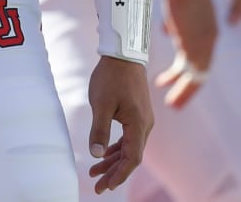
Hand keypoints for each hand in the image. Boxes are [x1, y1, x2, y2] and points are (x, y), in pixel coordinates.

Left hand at [85, 55, 153, 193]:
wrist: (123, 53)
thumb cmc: (111, 76)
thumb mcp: (101, 104)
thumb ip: (99, 130)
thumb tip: (97, 154)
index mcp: (138, 124)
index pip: (132, 158)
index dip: (119, 174)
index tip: (105, 186)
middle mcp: (145, 125)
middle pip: (131, 156)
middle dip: (114, 173)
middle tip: (97, 187)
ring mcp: (142, 119)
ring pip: (130, 148)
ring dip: (114, 161)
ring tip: (95, 172)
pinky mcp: (137, 114)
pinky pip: (128, 138)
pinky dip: (117, 148)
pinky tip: (105, 154)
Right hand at [152, 0, 215, 107]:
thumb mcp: (178, 10)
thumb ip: (174, 24)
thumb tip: (166, 32)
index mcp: (207, 32)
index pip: (200, 59)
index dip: (185, 71)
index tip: (171, 79)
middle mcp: (209, 41)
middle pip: (201, 72)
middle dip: (186, 88)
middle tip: (175, 101)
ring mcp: (204, 45)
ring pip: (196, 77)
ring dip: (183, 92)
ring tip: (172, 104)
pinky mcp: (196, 46)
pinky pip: (191, 73)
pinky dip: (180, 84)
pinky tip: (166, 88)